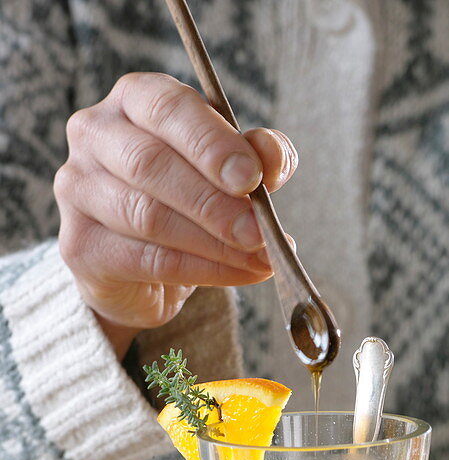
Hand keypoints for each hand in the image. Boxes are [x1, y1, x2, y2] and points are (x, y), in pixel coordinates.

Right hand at [54, 73, 296, 355]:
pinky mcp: (80, 245)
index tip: (252, 178)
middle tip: (260, 233)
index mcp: (134, 99)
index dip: (211, 144)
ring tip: (260, 258)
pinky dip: (203, 270)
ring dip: (214, 243)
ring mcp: (78, 188)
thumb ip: (257, 156)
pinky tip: (240, 275)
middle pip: (152, 164)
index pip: (168, 108)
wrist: (142, 269)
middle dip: (215, 203)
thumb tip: (274, 161)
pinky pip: (148, 260)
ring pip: (149, 216)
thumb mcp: (230, 169)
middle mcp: (95, 134)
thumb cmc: (188, 200)